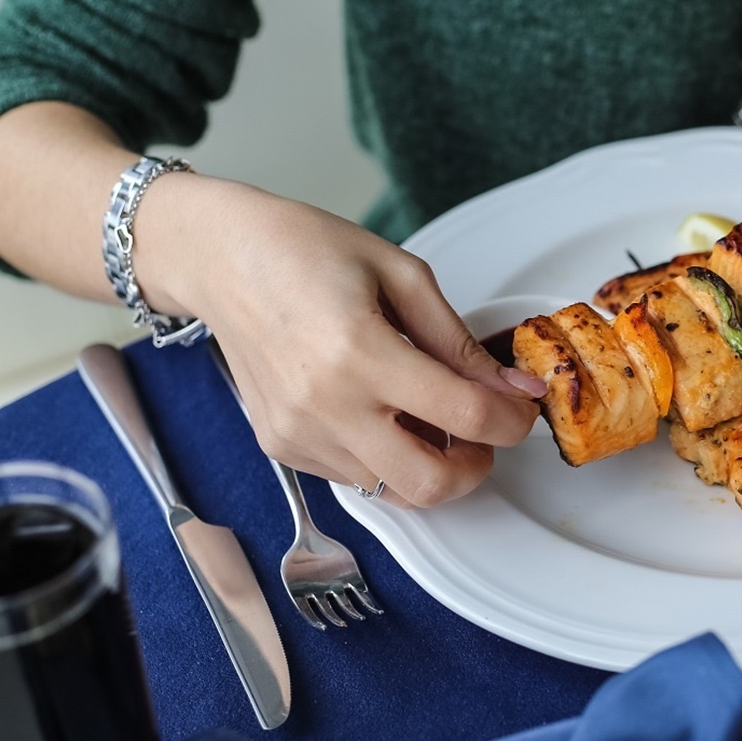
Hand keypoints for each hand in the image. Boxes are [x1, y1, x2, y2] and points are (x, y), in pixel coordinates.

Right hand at [139, 176, 544, 507]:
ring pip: (392, 490)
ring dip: (430, 465)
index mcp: (360, 351)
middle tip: (484, 433)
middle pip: (429, 483)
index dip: (511, 421)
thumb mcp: (402, 276)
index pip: (465, 416)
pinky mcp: (281, 445)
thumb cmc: (306, 250)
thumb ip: (461, 343)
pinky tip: (385, 413)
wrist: (220, 257)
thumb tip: (514, 387)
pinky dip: (386, 458)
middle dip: (475, 468)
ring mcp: (298, 433)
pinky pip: (354, 477)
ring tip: (431, 415)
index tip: (521, 408)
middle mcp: (324, 404)